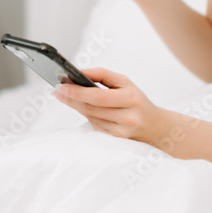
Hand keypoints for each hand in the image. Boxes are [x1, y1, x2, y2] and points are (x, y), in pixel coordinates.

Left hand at [53, 67, 167, 143]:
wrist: (154, 125)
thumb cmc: (136, 99)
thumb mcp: (124, 82)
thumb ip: (102, 74)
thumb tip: (78, 72)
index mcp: (131, 99)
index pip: (98, 96)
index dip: (77, 91)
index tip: (61, 85)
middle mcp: (127, 117)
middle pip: (91, 108)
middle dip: (71, 98)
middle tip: (57, 89)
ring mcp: (121, 132)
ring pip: (90, 117)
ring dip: (76, 106)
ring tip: (64, 95)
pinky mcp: (115, 140)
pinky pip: (94, 125)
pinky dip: (86, 115)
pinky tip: (80, 106)